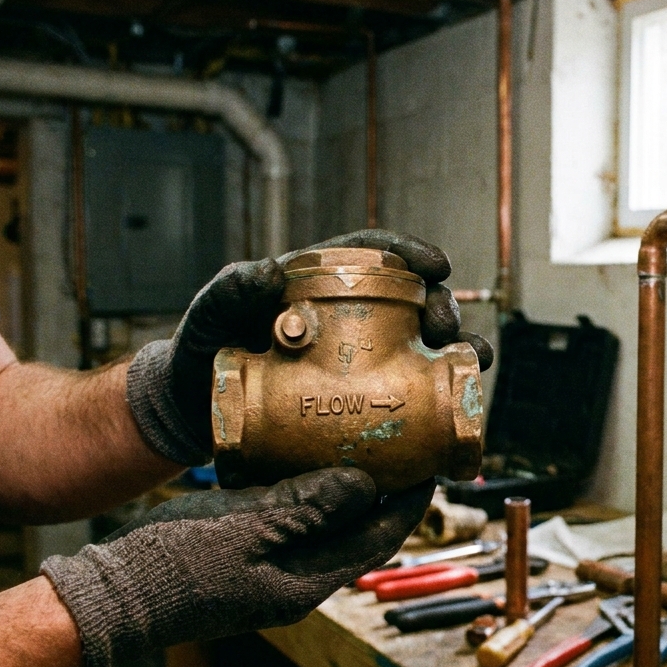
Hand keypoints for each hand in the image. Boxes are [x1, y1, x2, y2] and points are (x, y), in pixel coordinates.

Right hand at [42, 469, 432, 666]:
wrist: (111, 593)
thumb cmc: (173, 566)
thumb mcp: (246, 528)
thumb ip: (308, 506)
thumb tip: (366, 485)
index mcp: (306, 583)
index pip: (378, 540)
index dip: (408, 502)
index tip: (429, 464)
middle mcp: (296, 579)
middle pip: (357, 530)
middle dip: (381, 490)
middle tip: (400, 443)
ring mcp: (270, 568)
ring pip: (323, 522)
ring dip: (342, 486)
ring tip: (359, 440)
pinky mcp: (246, 553)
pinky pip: (289, 518)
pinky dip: (302, 487)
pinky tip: (300, 454)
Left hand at [125, 230, 493, 465]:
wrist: (194, 412)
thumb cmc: (201, 352)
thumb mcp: (207, 317)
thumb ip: (228, 290)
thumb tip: (269, 271)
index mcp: (321, 284)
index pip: (375, 255)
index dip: (411, 254)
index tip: (437, 265)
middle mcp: (350, 318)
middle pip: (413, 302)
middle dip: (442, 308)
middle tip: (446, 330)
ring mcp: (359, 361)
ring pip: (422, 348)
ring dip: (455, 352)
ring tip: (471, 361)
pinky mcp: (361, 400)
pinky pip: (407, 396)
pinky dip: (438, 399)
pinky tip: (456, 406)